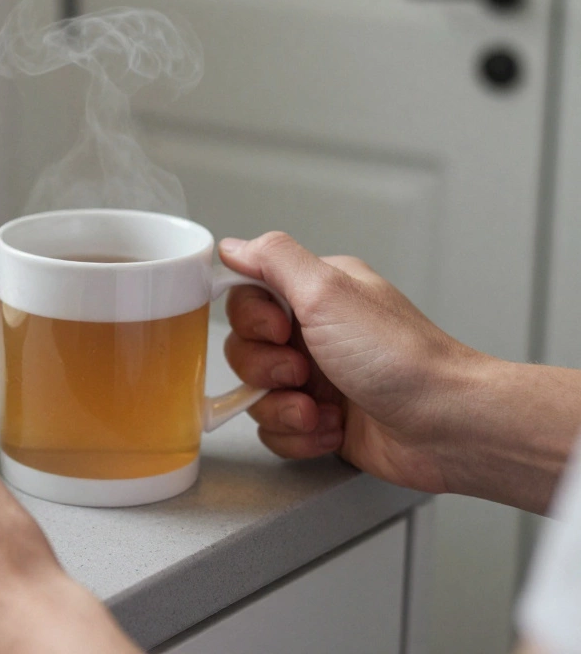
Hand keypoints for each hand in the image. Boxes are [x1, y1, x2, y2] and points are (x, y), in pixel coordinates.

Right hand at [218, 232, 486, 494]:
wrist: (447, 426)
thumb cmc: (401, 359)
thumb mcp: (328, 293)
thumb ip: (274, 260)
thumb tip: (233, 245)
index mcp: (318, 295)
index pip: (248, 298)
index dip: (251, 321)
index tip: (279, 330)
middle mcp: (315, 334)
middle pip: (244, 349)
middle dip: (265, 370)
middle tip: (301, 373)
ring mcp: (318, 380)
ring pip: (256, 395)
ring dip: (281, 409)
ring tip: (318, 410)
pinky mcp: (321, 421)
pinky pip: (276, 430)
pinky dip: (299, 436)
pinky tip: (332, 429)